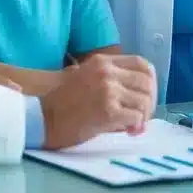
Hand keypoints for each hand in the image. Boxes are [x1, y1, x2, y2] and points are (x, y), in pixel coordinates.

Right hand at [40, 53, 156, 148]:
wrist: (42, 118)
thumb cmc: (62, 101)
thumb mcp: (85, 76)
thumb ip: (110, 79)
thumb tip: (137, 95)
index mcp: (103, 61)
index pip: (142, 64)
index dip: (150, 81)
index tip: (146, 96)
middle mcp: (107, 72)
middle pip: (147, 83)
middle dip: (149, 102)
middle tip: (142, 116)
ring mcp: (108, 90)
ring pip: (144, 101)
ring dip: (143, 116)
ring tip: (133, 126)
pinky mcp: (108, 110)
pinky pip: (136, 117)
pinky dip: (136, 125)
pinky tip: (128, 131)